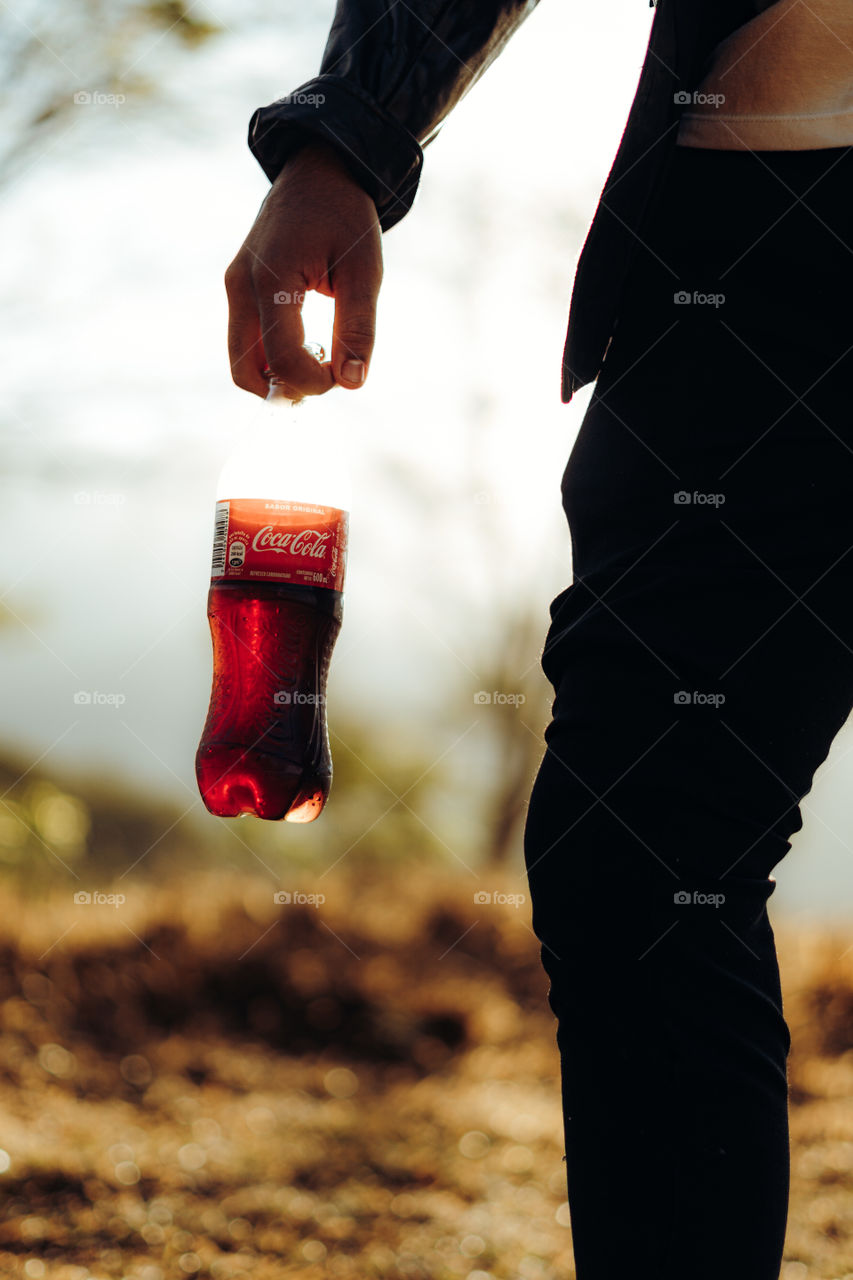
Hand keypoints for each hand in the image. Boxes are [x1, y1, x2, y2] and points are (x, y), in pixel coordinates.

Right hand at [225, 140, 382, 398]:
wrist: (319, 170)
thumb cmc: (345, 216)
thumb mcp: (364, 272)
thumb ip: (358, 329)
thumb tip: (353, 384)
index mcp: (271, 279)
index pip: (283, 360)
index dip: (316, 382)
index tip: (346, 373)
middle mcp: (241, 285)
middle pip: (245, 372)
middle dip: (287, 388)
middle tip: (326, 376)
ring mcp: (234, 286)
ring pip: (242, 361)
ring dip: (278, 376)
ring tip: (319, 357)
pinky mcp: (237, 287)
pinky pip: (246, 341)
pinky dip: (272, 358)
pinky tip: (306, 343)